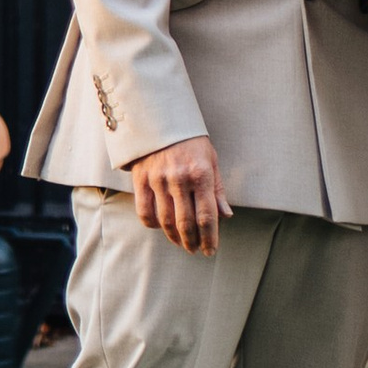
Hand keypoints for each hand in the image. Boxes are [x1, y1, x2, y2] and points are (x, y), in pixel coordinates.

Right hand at [128, 134, 224, 254]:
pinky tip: (161, 228)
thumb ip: (217, 190)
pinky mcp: (141, 179)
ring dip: (175, 237)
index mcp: (200, 174)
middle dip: (193, 242)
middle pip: (186, 223)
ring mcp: (158, 179)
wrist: (160, 117)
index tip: (210, 250)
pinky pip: (145, 212)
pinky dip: (153, 225)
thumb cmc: (190, 140)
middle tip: (195, 250)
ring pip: (166, 221)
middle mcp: (179, 178)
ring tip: (181, 243)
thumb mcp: (211, 159)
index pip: (207, 216)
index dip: (210, 238)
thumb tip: (226, 216)